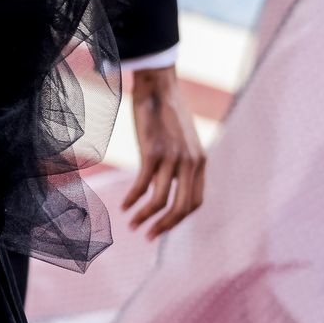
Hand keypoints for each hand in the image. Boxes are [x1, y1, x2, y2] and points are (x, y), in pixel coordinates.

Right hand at [121, 66, 205, 237]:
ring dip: (146, 216)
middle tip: (148, 236)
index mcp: (200, 162)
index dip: (178, 218)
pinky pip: (143, 184)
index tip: (162, 226)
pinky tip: (124, 205)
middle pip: (182, 207)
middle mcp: (190, 163)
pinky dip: (133, 199)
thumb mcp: (183, 139)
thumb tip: (169, 180)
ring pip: (161, 199)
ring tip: (132, 225)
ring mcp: (172, 158)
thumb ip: (181, 160)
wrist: (158, 86)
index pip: (195, 202)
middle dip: (164, 226)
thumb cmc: (167, 111)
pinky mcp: (152, 151)